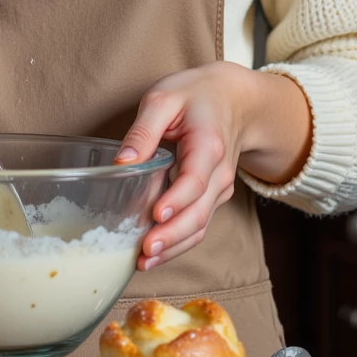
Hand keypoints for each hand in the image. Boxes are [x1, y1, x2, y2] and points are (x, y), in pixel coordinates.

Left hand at [115, 64, 310, 271]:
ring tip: (143, 262)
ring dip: (174, 247)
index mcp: (208, 145)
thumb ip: (143, 130)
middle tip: (144, 252)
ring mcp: (219, 188)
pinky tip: (154, 254)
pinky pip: (198, 224)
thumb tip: (121, 163)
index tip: (155, 216)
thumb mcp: (163, 98)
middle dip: (172, 236)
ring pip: (200, 225)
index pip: (195, 180)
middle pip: (199, 213)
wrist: (235, 98)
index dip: (176, 201)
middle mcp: (219, 172)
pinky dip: (179, 242)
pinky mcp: (213, 197)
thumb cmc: (195, 95)